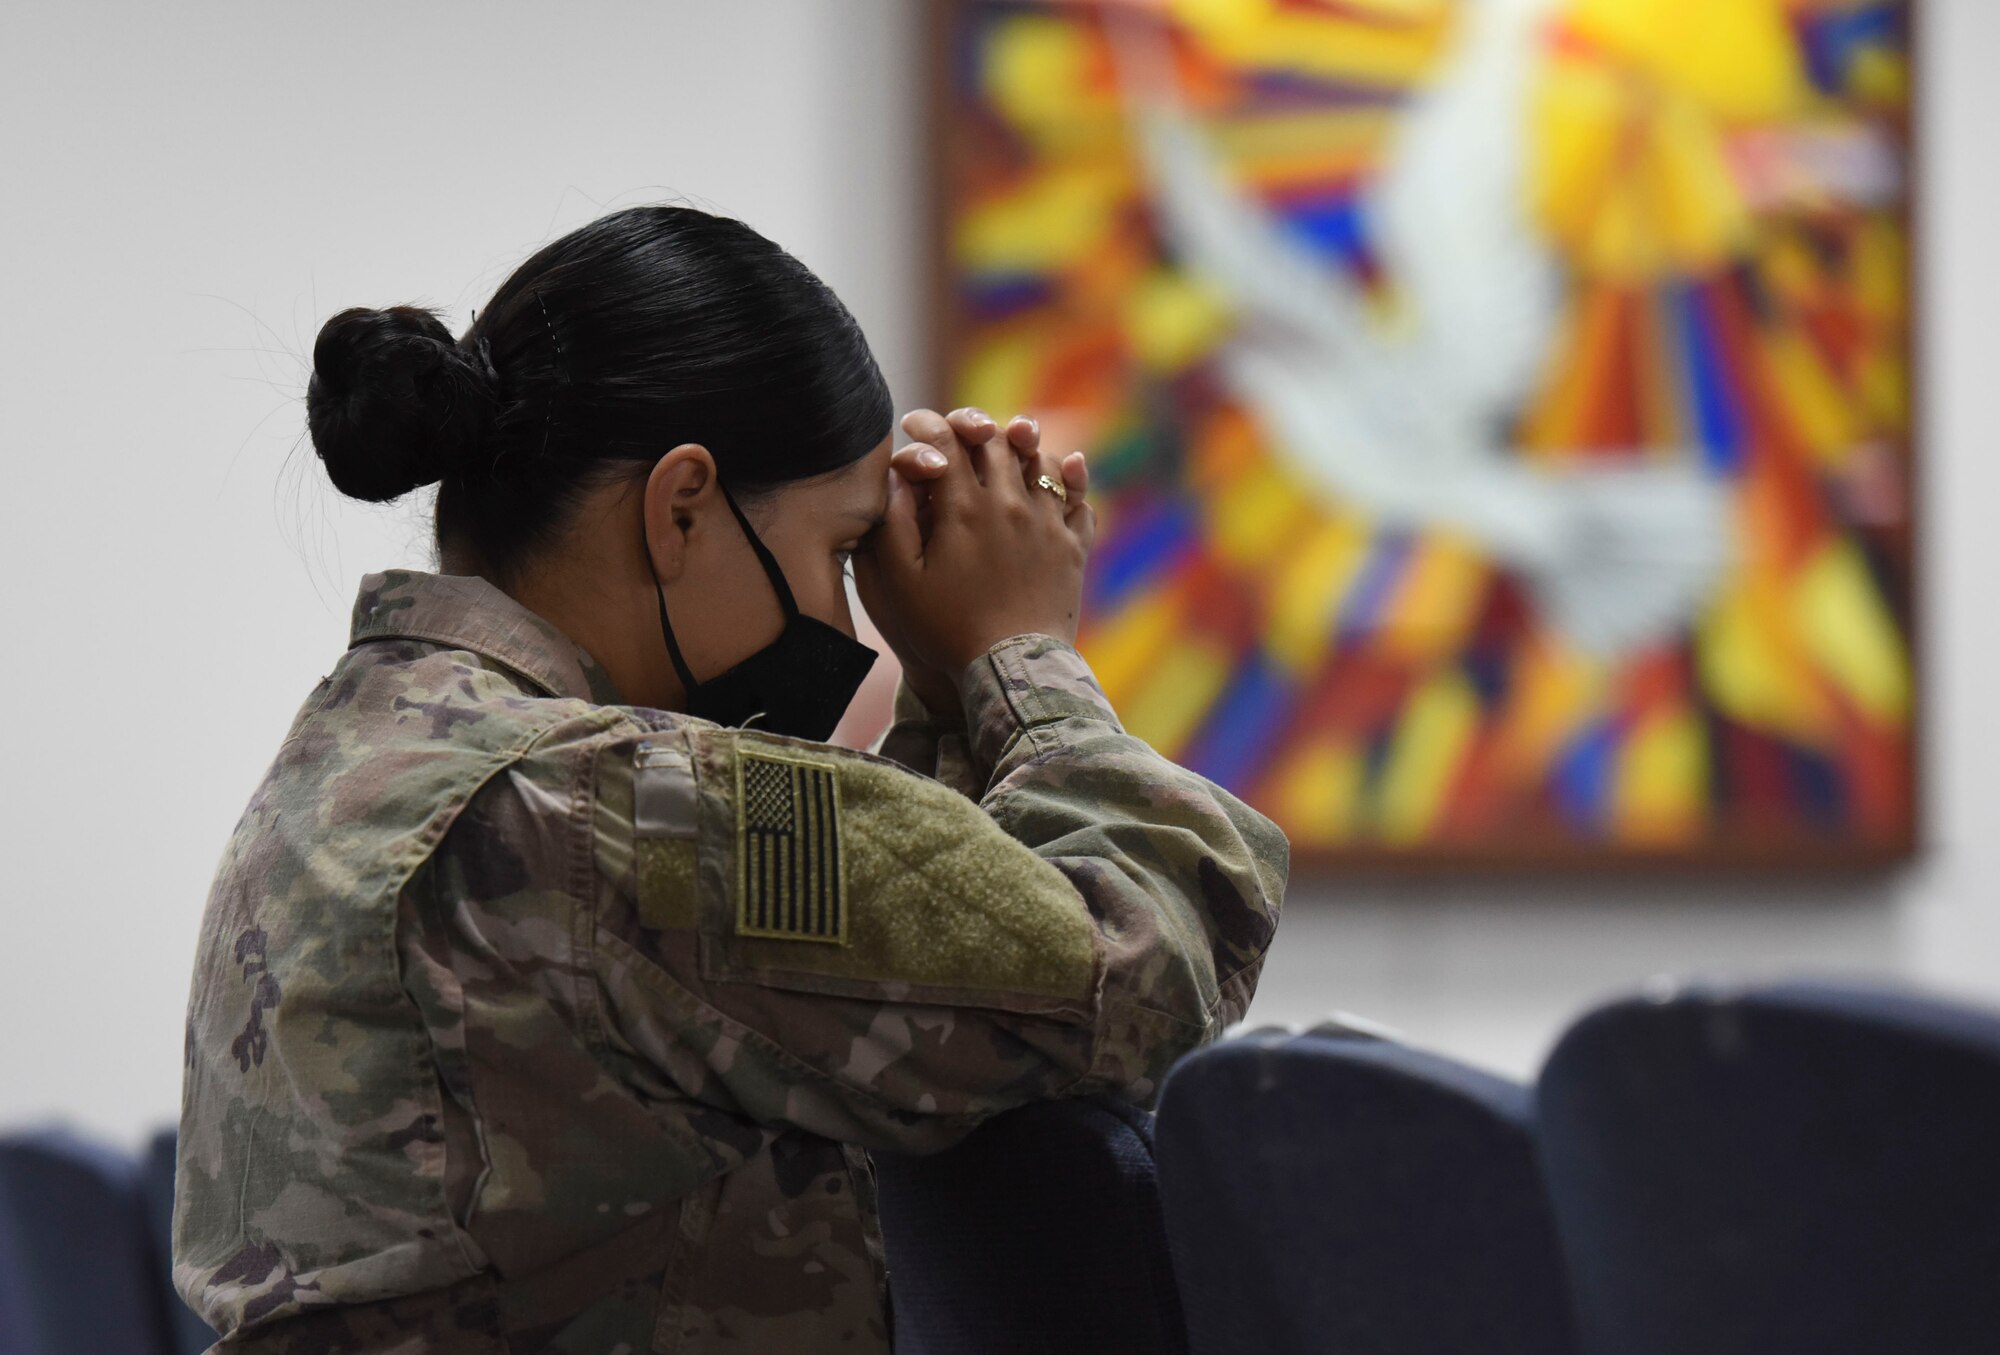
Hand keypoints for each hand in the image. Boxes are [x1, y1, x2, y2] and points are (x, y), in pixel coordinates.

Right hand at [855, 407, 1095, 703]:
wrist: (1008, 669)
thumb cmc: (944, 630)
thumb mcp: (899, 582)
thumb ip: (893, 524)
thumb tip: (899, 475)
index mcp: (963, 510)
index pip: (946, 443)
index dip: (927, 425)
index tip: (914, 424)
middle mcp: (1010, 506)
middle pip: (996, 443)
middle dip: (974, 426)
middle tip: (961, 427)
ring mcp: (1048, 524)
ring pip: (1042, 460)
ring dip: (1024, 445)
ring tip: (1011, 439)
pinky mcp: (1073, 548)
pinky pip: (1079, 498)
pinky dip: (1073, 477)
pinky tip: (1068, 467)